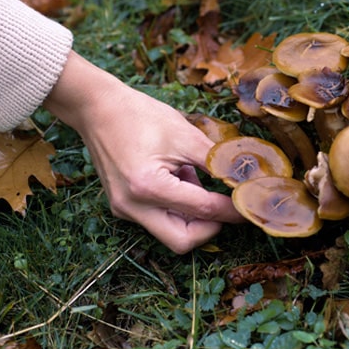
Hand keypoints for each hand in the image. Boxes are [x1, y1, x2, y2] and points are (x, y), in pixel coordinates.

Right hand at [43, 51, 242, 252]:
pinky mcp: (121, 206)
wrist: (97, 108)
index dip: (232, 209)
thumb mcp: (185, 135)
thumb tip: (245, 180)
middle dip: (210, 227)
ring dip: (192, 216)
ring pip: (170, 233)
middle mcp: (132, 206)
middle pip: (182, 240)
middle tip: (227, 205)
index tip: (251, 205)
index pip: (203, 210)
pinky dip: (175, 207)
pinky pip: (157, 220)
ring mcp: (124, 209)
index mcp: (148, 187)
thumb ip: (217, 161)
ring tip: (193, 178)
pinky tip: (177, 178)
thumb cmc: (140, 115)